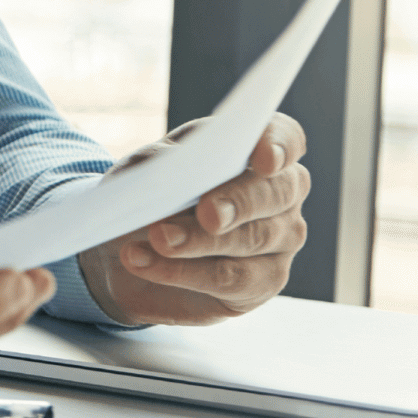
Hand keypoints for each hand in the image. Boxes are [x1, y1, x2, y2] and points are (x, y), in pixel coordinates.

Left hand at [77, 113, 308, 324]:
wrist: (131, 250)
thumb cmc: (150, 194)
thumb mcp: (144, 169)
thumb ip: (159, 162)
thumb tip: (170, 167)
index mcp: (256, 150)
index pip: (286, 138)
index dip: (280, 145)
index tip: (265, 159)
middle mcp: (281, 192)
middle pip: (275, 193)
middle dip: (238, 203)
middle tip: (207, 214)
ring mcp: (281, 238)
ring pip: (252, 239)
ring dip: (199, 241)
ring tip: (157, 238)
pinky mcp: (264, 280)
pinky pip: (232, 278)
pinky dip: (183, 271)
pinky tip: (145, 264)